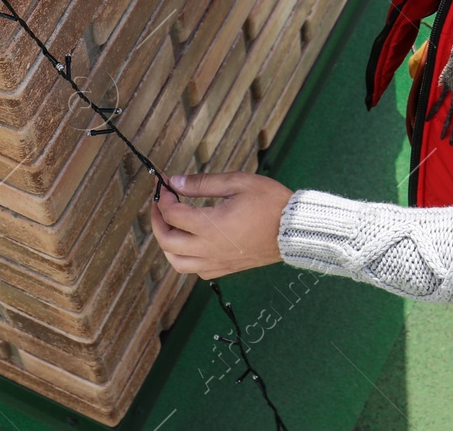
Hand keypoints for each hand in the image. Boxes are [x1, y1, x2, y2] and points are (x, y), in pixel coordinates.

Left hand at [149, 171, 293, 278]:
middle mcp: (209, 248)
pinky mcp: (226, 268)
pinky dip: (184, 258)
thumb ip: (203, 183)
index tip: (165, 184)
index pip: (172, 214)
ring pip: (177, 263)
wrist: (295, 230)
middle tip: (160, 204)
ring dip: (167, 244)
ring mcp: (217, 261)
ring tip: (170, 226)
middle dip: (157, 221)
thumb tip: (175, 182)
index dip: (163, 197)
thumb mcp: (237, 183)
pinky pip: (195, 270)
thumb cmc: (270, 202)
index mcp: (210, 226)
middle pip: (167, 242)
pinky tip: (190, 243)